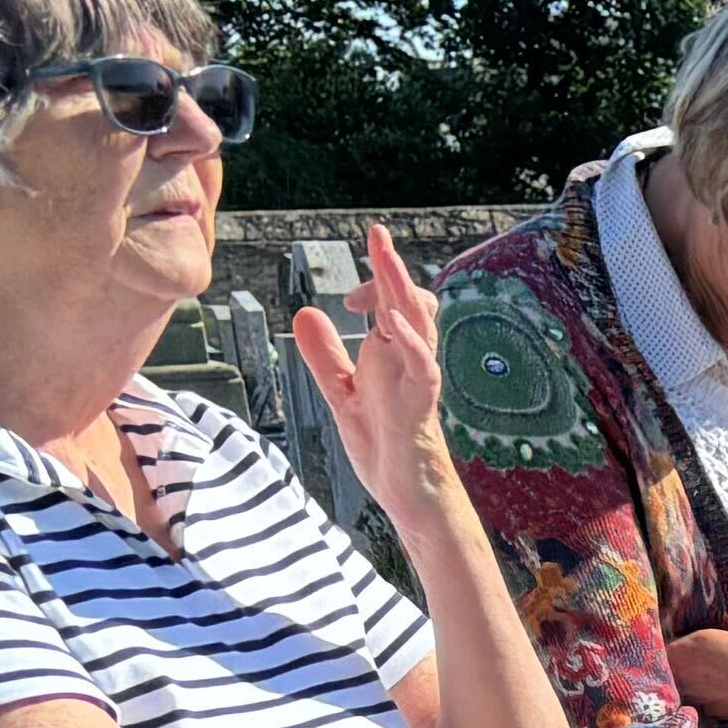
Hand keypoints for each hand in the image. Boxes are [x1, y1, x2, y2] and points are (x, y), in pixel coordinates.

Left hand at [292, 225, 460, 526]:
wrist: (408, 495)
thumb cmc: (385, 446)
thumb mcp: (341, 393)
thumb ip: (324, 356)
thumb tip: (306, 312)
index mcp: (388, 354)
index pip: (384, 303)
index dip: (368, 287)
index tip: (347, 297)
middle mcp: (406, 360)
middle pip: (404, 302)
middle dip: (389, 267)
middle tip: (376, 232)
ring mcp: (416, 380)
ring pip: (418, 326)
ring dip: (402, 292)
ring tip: (386, 260)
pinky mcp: (420, 407)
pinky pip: (422, 369)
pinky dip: (409, 345)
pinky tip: (394, 324)